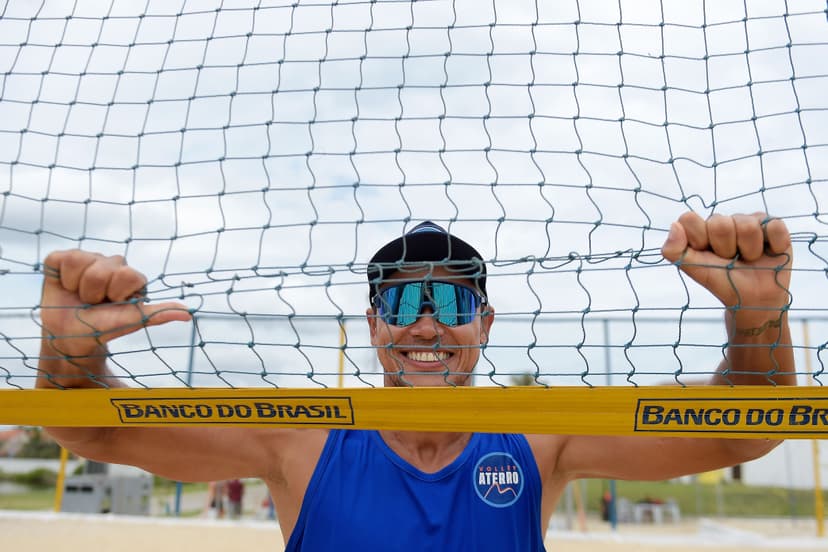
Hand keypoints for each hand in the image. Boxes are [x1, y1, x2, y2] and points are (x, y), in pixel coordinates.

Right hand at [40, 250, 190, 359]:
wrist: (70, 336)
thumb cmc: (104, 327)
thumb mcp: (132, 321)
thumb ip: (158, 314)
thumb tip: (189, 314)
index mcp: (131, 276)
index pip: (125, 275)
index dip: (115, 294)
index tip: (114, 304)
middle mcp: (112, 263)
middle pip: (100, 272)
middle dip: (94, 293)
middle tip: (94, 304)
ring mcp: (88, 259)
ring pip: (80, 263)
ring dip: (77, 287)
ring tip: (80, 297)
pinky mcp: (64, 259)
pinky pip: (61, 259)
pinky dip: (60, 278)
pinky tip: (66, 286)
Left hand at [661, 212, 791, 310]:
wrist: (752, 299)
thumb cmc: (721, 281)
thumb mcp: (693, 270)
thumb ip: (674, 250)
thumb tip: (675, 225)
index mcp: (700, 227)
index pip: (689, 219)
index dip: (698, 240)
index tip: (705, 255)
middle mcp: (723, 220)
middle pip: (720, 224)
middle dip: (725, 249)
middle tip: (730, 260)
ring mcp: (748, 220)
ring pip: (748, 227)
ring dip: (749, 251)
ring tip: (748, 259)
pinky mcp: (772, 226)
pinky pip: (774, 227)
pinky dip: (773, 245)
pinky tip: (768, 253)